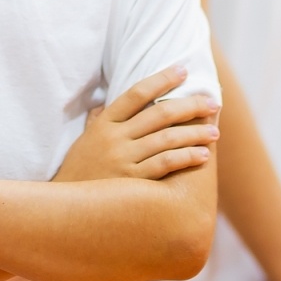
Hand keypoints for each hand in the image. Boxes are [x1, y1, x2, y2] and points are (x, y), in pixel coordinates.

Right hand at [53, 66, 218, 183]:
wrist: (66, 209)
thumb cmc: (79, 172)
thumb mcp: (85, 140)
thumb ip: (97, 120)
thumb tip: (105, 101)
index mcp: (103, 123)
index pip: (136, 93)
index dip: (162, 79)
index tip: (183, 70)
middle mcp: (114, 138)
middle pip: (159, 114)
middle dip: (190, 106)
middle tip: (212, 103)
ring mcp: (123, 160)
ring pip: (167, 139)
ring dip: (195, 133)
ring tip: (214, 131)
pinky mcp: (133, 183)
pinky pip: (166, 164)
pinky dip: (187, 157)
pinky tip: (203, 154)